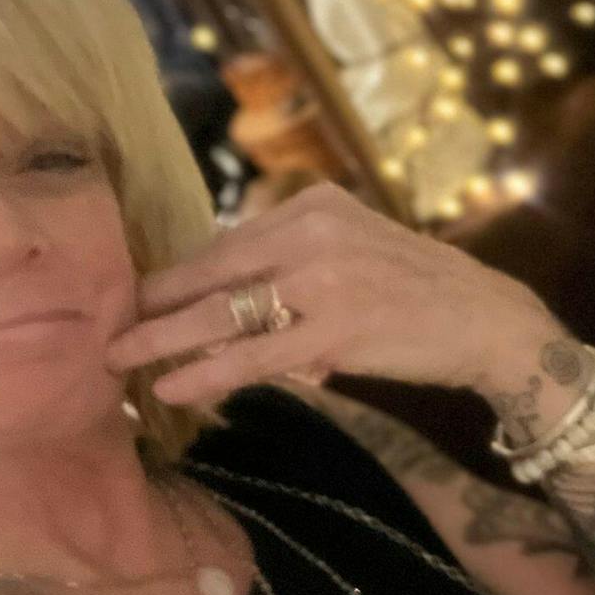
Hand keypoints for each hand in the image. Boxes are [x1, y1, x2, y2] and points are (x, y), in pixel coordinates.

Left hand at [105, 181, 555, 404]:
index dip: (177, 278)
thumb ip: (289, 271)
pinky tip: (170, 389)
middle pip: (211, 273)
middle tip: (106, 327)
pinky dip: (206, 374)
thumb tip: (224, 312)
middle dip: (154, 304)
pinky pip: (253, 356)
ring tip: (118, 359)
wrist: (487, 320)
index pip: (225, 245)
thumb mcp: (351, 255)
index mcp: (311, 205)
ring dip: (162, 340)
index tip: (138, 298)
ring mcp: (322, 278)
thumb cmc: (416, 293)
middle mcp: (311, 230)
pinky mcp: (335, 327)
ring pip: (221, 314)